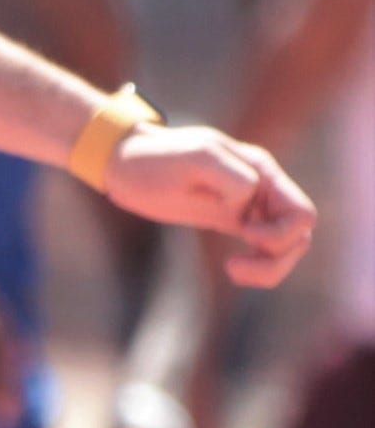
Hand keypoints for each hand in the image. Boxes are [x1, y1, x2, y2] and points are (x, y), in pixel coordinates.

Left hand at [104, 127, 313, 286]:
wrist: (125, 163)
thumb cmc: (154, 158)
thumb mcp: (194, 158)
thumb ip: (231, 176)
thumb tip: (250, 201)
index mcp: (259, 170)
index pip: (301, 213)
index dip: (277, 233)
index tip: (241, 232)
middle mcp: (261, 187)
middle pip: (301, 233)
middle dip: (277, 257)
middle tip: (234, 265)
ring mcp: (249, 204)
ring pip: (288, 245)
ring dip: (271, 267)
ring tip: (233, 269)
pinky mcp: (232, 219)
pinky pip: (265, 248)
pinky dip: (259, 266)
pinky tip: (231, 268)